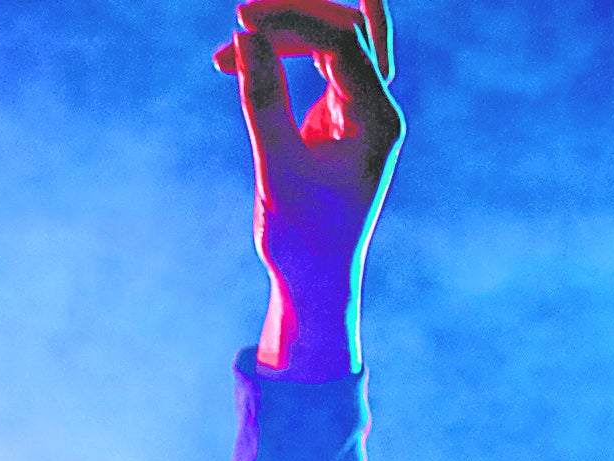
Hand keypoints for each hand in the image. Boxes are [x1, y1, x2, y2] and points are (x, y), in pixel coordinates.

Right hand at [216, 1, 398, 372]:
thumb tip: (246, 36)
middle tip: (240, 14)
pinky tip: (246, 55)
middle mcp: (379, 109)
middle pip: (347, 30)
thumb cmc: (301, 238)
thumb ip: (263, 99)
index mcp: (378, 122)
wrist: (316, 281)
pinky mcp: (342, 117)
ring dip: (287, 31)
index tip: (242, 22)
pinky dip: (286, 52)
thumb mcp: (276, 168)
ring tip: (234, 39)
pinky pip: (322, 63)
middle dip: (294, 15)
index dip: (292, 22)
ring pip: (335, 41)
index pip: (342, 44)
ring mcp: (363, 111)